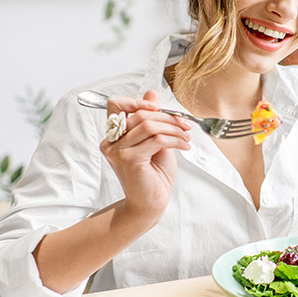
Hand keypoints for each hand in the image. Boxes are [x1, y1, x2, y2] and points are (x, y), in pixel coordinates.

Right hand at [99, 90, 191, 224]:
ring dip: (173, 128)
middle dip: (167, 116)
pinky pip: (156, 140)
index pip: (115, 104)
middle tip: (185, 124)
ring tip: (186, 136)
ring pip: (149, 125)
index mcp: (114, 135)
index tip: (157, 106)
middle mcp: (111, 142)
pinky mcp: (130, 160)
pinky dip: (175, 139)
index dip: (136, 100)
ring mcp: (118, 151)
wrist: (151, 203)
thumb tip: (152, 93)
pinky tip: (184, 145)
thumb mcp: (155, 140)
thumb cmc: (153, 174)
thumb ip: (151, 119)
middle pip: (139, 114)